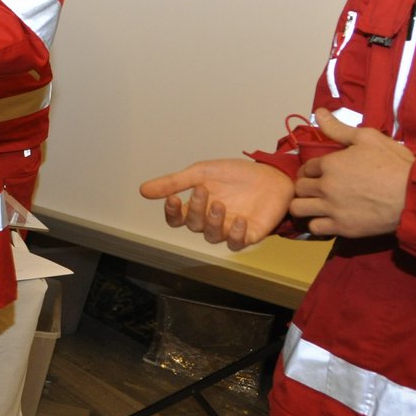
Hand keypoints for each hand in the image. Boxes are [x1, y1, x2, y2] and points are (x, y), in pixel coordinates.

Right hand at [140, 159, 294, 250]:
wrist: (273, 175)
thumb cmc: (236, 174)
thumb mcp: (202, 172)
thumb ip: (174, 182)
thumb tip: (142, 190)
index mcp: (197, 206)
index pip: (176, 219)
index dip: (171, 213)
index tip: (173, 199)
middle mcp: (210, 220)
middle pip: (193, 225)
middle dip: (196, 209)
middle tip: (203, 191)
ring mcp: (229, 229)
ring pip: (212, 236)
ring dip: (213, 222)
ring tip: (220, 204)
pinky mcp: (249, 235)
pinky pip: (236, 243)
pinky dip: (235, 234)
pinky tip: (238, 220)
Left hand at [290, 108, 412, 236]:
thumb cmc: (395, 163)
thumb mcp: (368, 138)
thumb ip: (339, 128)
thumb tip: (318, 112)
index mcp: (330, 164)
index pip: (305, 167)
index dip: (311, 170)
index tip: (319, 173)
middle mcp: (326, 186)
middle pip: (299, 188)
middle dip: (305, 186)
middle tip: (316, 188)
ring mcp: (333, 208)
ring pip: (298, 209)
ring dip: (304, 205)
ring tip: (315, 204)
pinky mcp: (342, 228)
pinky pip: (314, 228)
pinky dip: (316, 224)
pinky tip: (325, 219)